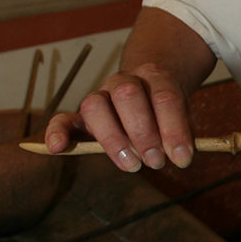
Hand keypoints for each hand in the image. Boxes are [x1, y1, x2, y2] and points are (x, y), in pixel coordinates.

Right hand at [44, 62, 195, 172]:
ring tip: (133, 165)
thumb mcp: (184, 117)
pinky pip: (62, 119)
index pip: (165, 98)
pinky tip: (58, 148)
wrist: (148, 88)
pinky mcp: (81, 116)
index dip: (175, 129)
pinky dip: (57, 132)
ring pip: (95, 105)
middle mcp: (124, 82)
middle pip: (128, 95)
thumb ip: (183, 134)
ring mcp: (100, 95)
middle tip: (156, 161)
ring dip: (113, 138)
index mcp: (155, 76)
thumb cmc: (166, 110)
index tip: (183, 158)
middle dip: (144, 133)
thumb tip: (183, 157)